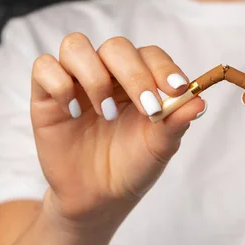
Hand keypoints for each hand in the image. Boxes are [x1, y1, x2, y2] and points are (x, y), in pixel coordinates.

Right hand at [31, 34, 204, 228]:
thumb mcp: (159, 148)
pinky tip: (73, 113)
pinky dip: (59, 84)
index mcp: (139, 80)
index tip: (177, 90)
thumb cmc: (132, 167)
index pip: (151, 55)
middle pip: (116, 46)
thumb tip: (200, 100)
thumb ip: (176, 122)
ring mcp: (75, 81)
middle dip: (134, 74)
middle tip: (148, 108)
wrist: (99, 198)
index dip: (164, 67)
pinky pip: (43, 67)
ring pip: (75, 46)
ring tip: (106, 114)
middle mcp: (108, 74)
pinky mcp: (46, 96)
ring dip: (95, 77)